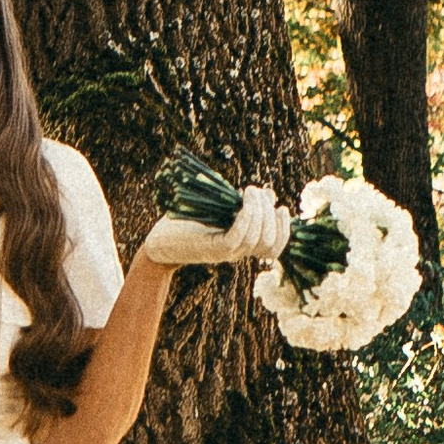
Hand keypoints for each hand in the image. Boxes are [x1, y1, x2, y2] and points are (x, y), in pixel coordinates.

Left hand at [137, 184, 291, 271]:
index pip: (275, 247)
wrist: (159, 243)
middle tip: (257, 192)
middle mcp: (238, 252)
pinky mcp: (214, 249)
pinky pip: (239, 236)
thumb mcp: (219, 210)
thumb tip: (267, 194)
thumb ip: (242, 205)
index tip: (281, 207)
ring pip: (256, 238)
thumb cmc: (187, 223)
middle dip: (270, 214)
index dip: (284, 229)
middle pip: (269, 241)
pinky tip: (243, 202)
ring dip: (259, 211)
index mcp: (242, 245)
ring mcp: (227, 253)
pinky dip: (246, 217)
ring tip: (249, 191)